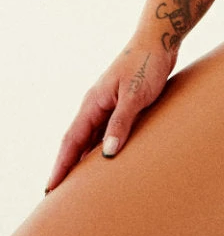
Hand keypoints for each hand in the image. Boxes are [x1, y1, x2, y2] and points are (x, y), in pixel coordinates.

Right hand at [45, 42, 176, 191]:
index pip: (72, 140)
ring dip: (87, 158)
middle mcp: (97, 104)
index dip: (61, 165)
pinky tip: (109, 159)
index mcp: (94, 102)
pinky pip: (108, 131)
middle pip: (78, 142)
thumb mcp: (135, 95)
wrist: (160, 40)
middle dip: (69, 166)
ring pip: (93, 137)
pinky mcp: (124, 103)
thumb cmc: (147, 64)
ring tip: (82, 185)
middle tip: (60, 195)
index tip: (50, 187)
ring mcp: (110, 104)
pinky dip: (104, 146)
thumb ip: (122, 123)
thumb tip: (108, 154)